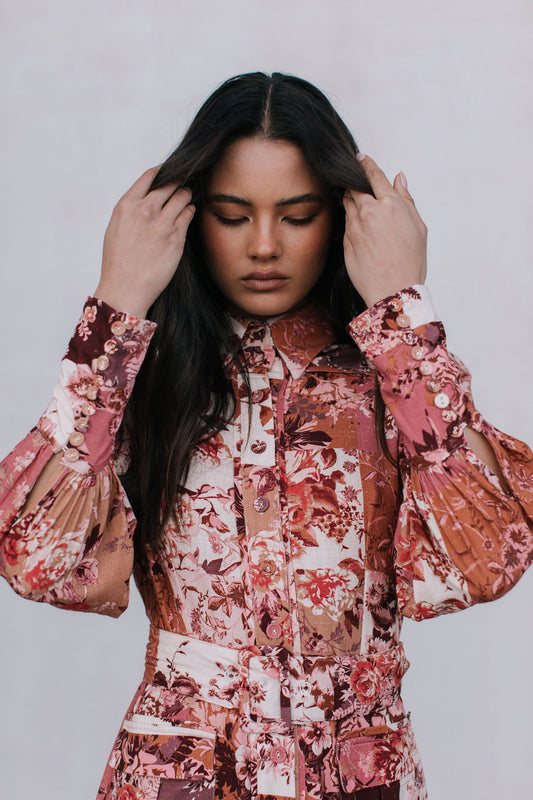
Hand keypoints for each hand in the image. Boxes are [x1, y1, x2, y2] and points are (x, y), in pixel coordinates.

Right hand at [95, 167, 194, 317]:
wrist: (126, 288)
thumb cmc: (118, 261)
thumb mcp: (116, 227)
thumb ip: (131, 209)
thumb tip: (147, 196)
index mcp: (127, 205)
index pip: (150, 176)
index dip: (163, 171)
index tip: (169, 171)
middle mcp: (145, 211)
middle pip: (170, 183)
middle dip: (178, 181)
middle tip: (183, 182)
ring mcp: (162, 224)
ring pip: (182, 196)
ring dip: (186, 194)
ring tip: (187, 196)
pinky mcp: (176, 238)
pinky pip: (188, 214)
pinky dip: (190, 210)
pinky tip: (188, 211)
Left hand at [343, 155, 426, 307]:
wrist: (392, 290)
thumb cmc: (411, 261)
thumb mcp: (418, 228)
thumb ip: (407, 200)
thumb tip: (399, 178)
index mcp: (390, 204)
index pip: (373, 175)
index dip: (365, 164)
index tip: (360, 157)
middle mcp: (369, 211)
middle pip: (354, 186)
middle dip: (355, 182)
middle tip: (357, 182)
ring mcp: (354, 226)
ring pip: (347, 203)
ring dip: (352, 201)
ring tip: (361, 208)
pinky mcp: (346, 240)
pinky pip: (346, 223)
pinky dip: (351, 220)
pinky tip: (360, 229)